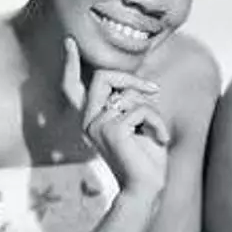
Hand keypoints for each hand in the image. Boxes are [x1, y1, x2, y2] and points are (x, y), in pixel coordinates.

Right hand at [62, 37, 169, 195]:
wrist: (146, 189)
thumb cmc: (145, 159)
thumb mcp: (137, 125)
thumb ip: (129, 104)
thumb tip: (136, 83)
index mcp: (91, 119)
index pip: (73, 88)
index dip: (70, 64)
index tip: (69, 42)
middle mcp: (89, 121)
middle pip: (103, 77)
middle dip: (132, 78)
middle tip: (154, 90)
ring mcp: (97, 125)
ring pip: (130, 96)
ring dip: (152, 111)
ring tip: (159, 132)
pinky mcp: (112, 130)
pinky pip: (141, 109)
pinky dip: (157, 122)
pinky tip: (161, 139)